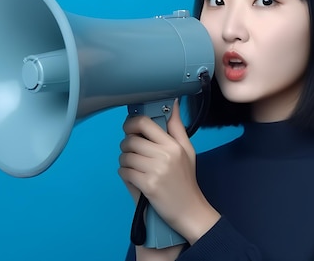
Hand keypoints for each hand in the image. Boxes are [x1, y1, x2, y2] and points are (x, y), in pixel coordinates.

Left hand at [118, 99, 219, 243]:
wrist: (189, 210)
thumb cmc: (186, 180)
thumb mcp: (187, 150)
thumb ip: (177, 127)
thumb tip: (172, 102)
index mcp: (173, 144)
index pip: (145, 123)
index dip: (131, 123)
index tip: (130, 129)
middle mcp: (165, 155)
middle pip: (131, 140)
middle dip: (127, 146)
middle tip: (133, 153)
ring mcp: (155, 170)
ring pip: (125, 156)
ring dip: (125, 162)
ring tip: (135, 167)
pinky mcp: (147, 185)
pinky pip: (124, 172)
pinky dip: (125, 174)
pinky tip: (135, 178)